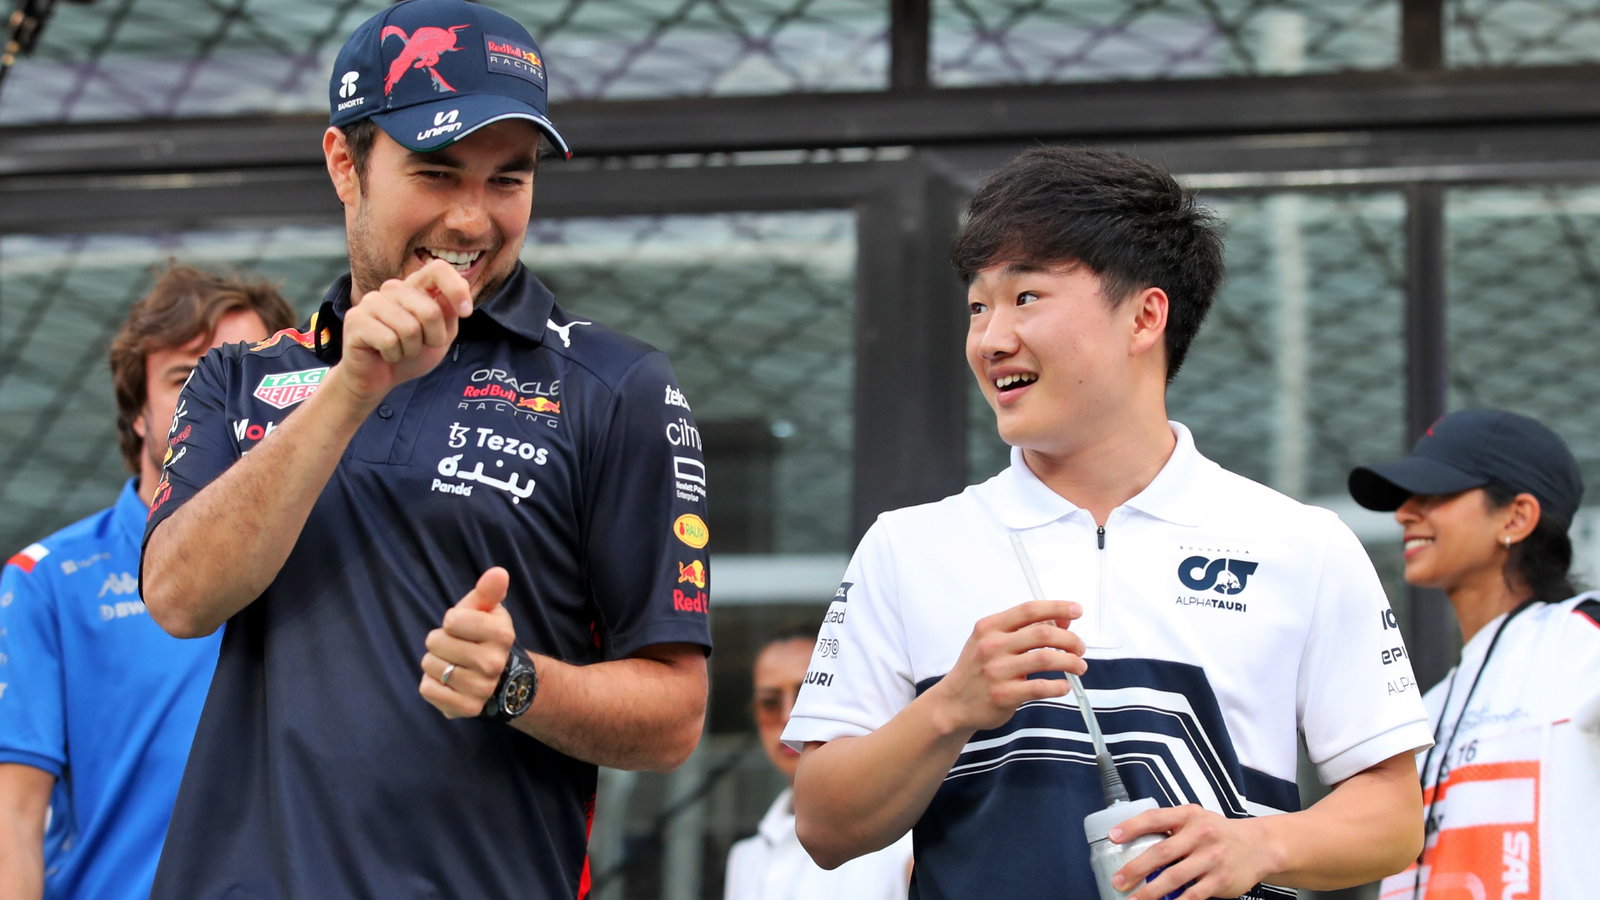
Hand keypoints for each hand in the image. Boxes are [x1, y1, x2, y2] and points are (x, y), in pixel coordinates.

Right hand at [338, 258, 472, 405]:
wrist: (378, 379)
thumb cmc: (409, 353)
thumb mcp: (440, 335)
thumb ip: (449, 313)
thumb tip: (459, 296)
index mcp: (414, 287)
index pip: (437, 269)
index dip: (456, 290)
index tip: (466, 313)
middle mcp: (392, 289)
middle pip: (430, 310)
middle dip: (434, 338)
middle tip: (420, 346)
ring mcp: (371, 301)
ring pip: (410, 328)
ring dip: (411, 349)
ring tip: (400, 350)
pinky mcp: (355, 319)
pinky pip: (389, 341)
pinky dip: (394, 355)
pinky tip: (384, 354)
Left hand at [419, 567, 515, 718]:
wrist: (500, 678)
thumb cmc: (484, 636)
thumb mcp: (487, 610)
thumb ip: (488, 590)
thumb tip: (498, 572)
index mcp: (502, 634)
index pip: (452, 620)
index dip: (452, 621)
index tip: (464, 627)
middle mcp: (494, 663)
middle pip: (435, 642)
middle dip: (440, 641)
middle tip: (456, 647)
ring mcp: (481, 688)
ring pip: (430, 666)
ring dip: (434, 663)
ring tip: (453, 664)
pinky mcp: (466, 708)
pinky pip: (427, 690)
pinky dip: (431, 684)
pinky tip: (448, 682)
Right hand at [926, 600, 1083, 734]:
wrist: (953, 703)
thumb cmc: (978, 669)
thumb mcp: (992, 641)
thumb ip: (1024, 629)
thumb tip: (1062, 621)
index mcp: (990, 627)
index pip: (1029, 610)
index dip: (1057, 608)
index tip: (1076, 610)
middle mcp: (992, 646)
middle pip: (1043, 634)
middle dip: (1070, 640)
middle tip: (1080, 648)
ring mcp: (997, 671)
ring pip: (1046, 659)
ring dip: (1070, 662)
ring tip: (1079, 667)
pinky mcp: (1003, 695)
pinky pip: (1041, 688)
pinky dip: (1059, 686)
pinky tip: (1063, 686)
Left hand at [1112, 805, 1275, 899]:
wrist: (1259, 846)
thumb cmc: (1219, 832)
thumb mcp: (1195, 818)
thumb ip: (1169, 825)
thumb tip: (1133, 838)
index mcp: (1189, 816)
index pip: (1155, 818)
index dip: (1132, 827)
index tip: (1113, 837)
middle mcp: (1200, 835)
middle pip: (1161, 852)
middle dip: (1135, 868)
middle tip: (1118, 880)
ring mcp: (1211, 858)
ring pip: (1173, 877)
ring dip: (1150, 892)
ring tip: (1133, 899)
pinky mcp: (1220, 880)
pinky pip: (1192, 895)